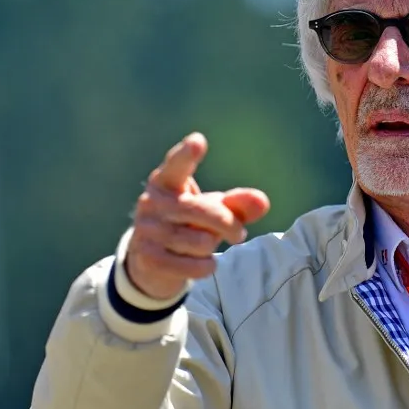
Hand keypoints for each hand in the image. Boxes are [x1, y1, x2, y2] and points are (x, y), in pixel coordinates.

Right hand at [125, 132, 270, 299]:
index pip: (176, 165)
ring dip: (212, 246)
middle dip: (227, 223)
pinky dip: (205, 267)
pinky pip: (189, 265)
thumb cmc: (189, 225)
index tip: (198, 141)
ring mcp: (146, 230)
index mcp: (166, 181)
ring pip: (196, 240)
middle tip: (239, 234)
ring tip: (210, 246)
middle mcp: (151, 202)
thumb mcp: (214, 210)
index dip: (186, 155)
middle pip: (198, 210)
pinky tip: (207, 264)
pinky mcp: (147, 257)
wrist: (153, 260)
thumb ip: (239, 204)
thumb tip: (262, 202)